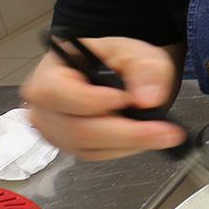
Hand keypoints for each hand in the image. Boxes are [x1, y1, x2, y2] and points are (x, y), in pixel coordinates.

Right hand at [20, 38, 183, 160]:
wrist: (119, 73)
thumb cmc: (118, 60)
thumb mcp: (138, 53)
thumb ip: (146, 70)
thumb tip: (147, 100)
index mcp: (51, 71)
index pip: (56, 92)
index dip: (90, 100)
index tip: (124, 99)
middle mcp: (45, 104)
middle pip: (74, 128)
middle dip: (123, 133)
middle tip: (163, 131)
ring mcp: (54, 129)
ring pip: (86, 147)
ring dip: (127, 143)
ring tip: (163, 134)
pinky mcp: (69, 145)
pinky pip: (94, 155)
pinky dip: (123, 149)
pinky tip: (145, 137)